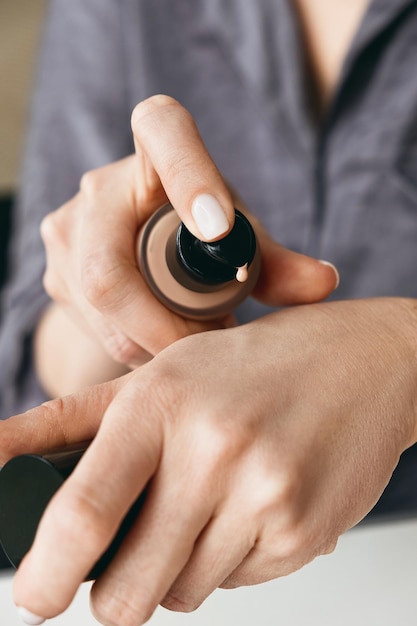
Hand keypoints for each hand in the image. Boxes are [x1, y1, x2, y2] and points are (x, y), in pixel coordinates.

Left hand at [3, 297, 416, 625]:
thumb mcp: (160, 375)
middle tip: (130, 552)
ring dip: (180, 565)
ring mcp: (265, 495)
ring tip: (210, 499)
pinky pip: (237, 585)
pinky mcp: (304, 533)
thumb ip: (66, 425)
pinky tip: (251, 502)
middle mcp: (214, 449)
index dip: (44, 574)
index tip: (35, 592)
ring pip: (183, 594)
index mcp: (162, 400)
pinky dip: (230, 557)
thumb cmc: (254, 365)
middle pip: (127, 592)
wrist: (366, 364)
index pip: (84, 513)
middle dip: (114, 591)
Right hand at [38, 95, 337, 369]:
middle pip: (111, 266)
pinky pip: (94, 325)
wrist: (137, 257)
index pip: (164, 133)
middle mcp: (100, 184)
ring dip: (156, 339)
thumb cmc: (200, 235)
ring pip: (103, 306)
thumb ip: (278, 262)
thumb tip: (324, 282)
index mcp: (156, 146)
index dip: (190, 175)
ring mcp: (66, 229)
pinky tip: (167, 345)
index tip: (222, 231)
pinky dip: (137, 345)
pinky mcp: (56, 272)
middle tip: (216, 344)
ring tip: (199, 343)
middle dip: (166, 323)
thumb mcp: (238, 240)